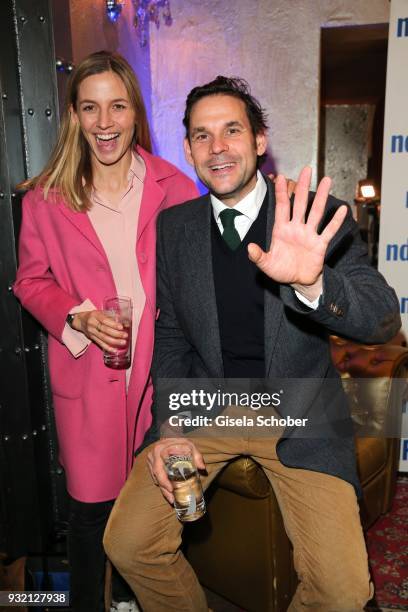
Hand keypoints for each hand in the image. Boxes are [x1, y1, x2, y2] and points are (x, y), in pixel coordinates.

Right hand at [71, 310, 127, 352]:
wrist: (80, 320)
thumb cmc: (94, 315)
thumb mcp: (101, 312)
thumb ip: (113, 317)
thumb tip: (126, 323)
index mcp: (95, 315)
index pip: (104, 320)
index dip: (113, 324)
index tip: (121, 327)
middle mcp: (92, 324)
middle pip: (104, 330)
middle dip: (116, 334)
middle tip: (125, 335)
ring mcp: (91, 332)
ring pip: (103, 338)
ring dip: (114, 341)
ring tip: (123, 342)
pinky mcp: (92, 338)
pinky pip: (100, 344)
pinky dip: (108, 347)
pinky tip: (114, 350)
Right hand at [147, 438, 204, 503]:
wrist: (172, 436)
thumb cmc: (181, 442)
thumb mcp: (190, 445)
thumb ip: (196, 455)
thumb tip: (202, 468)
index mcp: (160, 449)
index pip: (160, 467)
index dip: (164, 480)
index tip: (172, 488)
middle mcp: (153, 455)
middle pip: (156, 475)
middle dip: (164, 488)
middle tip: (172, 498)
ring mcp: (151, 460)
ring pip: (155, 478)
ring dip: (163, 489)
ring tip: (172, 498)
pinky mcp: (151, 464)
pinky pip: (155, 477)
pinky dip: (161, 485)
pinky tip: (168, 492)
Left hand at [249, 167, 346, 300]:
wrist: (298, 281)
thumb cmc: (281, 270)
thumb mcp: (266, 264)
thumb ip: (258, 256)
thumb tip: (249, 248)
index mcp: (281, 230)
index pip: (281, 207)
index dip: (281, 193)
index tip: (280, 177)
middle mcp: (296, 228)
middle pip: (300, 203)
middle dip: (302, 187)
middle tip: (306, 170)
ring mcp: (309, 234)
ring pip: (316, 212)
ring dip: (321, 197)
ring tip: (327, 180)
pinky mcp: (319, 244)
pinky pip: (328, 230)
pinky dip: (336, 221)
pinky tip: (343, 209)